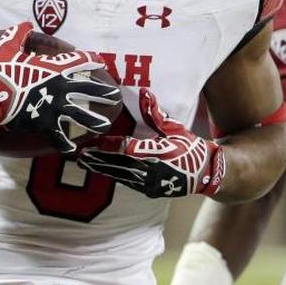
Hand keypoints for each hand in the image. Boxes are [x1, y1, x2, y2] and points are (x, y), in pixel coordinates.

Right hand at [0, 22, 121, 151]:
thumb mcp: (7, 46)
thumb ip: (19, 34)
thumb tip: (25, 24)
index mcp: (54, 68)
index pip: (78, 61)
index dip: (90, 61)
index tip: (99, 62)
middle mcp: (60, 87)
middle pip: (89, 89)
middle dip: (103, 92)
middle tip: (115, 96)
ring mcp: (55, 107)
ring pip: (81, 115)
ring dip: (94, 120)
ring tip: (105, 126)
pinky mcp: (45, 123)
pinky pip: (59, 136)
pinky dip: (66, 143)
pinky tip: (74, 149)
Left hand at [77, 89, 224, 197]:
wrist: (205, 173)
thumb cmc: (191, 147)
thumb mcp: (175, 128)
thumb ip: (157, 113)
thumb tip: (145, 93)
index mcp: (158, 153)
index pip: (128, 149)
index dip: (109, 145)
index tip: (94, 142)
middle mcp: (151, 170)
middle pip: (119, 164)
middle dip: (98, 160)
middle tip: (80, 155)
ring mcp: (150, 183)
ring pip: (120, 175)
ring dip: (102, 169)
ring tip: (84, 163)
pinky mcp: (149, 191)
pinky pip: (128, 182)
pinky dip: (114, 176)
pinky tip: (102, 171)